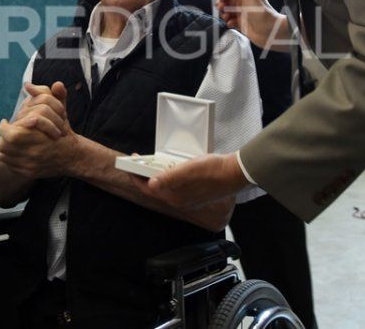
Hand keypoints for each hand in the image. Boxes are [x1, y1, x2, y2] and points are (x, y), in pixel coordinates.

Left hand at [0, 81, 80, 178]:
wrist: (73, 156)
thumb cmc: (64, 131)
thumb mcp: (59, 110)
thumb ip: (46, 94)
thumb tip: (28, 85)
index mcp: (35, 137)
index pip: (8, 133)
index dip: (4, 127)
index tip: (5, 122)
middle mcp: (31, 153)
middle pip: (3, 145)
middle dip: (3, 138)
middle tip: (7, 131)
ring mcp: (29, 165)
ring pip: (5, 156)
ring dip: (5, 148)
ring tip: (9, 141)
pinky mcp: (29, 174)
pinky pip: (11, 166)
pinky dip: (9, 159)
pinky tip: (15, 152)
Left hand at [131, 152, 250, 209]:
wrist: (236, 174)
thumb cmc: (214, 170)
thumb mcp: (189, 170)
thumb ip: (169, 178)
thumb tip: (150, 184)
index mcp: (176, 197)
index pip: (148, 189)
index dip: (135, 178)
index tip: (128, 166)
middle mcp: (180, 201)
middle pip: (156, 190)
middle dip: (144, 177)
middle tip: (138, 163)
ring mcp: (189, 198)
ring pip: (165, 188)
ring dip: (157, 177)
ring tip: (152, 164)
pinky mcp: (196, 194)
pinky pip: (175, 187)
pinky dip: (168, 178)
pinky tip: (172, 169)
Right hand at [216, 0, 291, 50]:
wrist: (270, 30)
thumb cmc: (262, 13)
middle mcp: (243, 3)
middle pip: (227, 0)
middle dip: (221, 3)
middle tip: (221, 7)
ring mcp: (242, 14)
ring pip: (227, 11)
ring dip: (224, 13)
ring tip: (227, 16)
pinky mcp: (241, 24)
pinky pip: (230, 21)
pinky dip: (229, 22)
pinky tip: (232, 23)